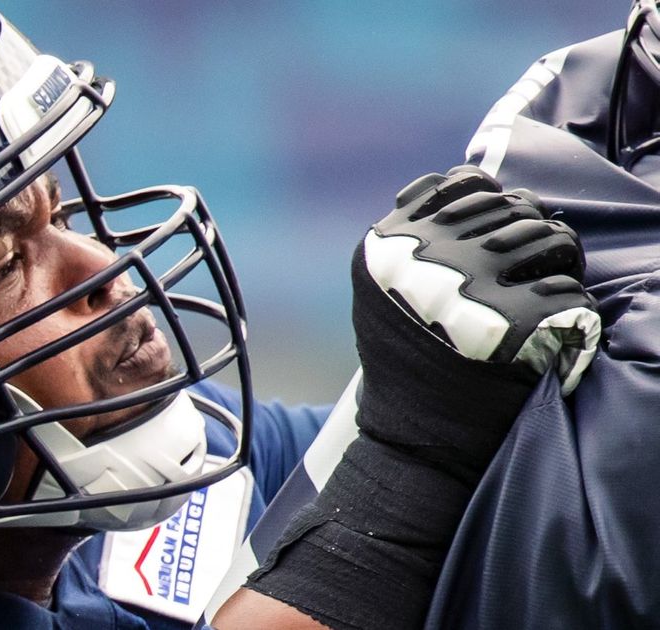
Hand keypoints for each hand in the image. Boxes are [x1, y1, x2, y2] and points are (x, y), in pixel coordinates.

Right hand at [238, 168, 601, 629]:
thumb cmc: (405, 362)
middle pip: (519, 210)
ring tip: (541, 304)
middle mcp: (429, 257)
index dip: (495, 205)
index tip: (494, 242)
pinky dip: (570, 320)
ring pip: (556, 241)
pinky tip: (542, 342)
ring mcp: (476, 288)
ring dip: (559, 270)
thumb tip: (472, 180)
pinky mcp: (520, 325)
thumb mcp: (383, 286)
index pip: (468, 183)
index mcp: (391, 242)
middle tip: (529, 279)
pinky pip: (573, 295)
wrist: (412, 446)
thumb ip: (414, 230)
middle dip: (535, 239)